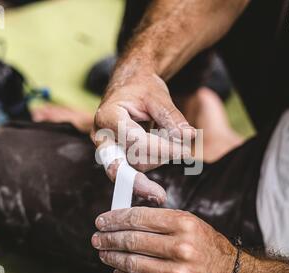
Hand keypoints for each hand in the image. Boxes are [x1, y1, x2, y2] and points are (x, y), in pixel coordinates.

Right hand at [91, 67, 195, 204]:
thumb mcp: (158, 96)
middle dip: (152, 169)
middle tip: (178, 167)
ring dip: (158, 159)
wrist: (128, 87)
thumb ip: (171, 116)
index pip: (134, 141)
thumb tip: (187, 137)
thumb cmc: (141, 89)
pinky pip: (134, 169)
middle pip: (125, 164)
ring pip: (134, 168)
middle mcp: (101, 137)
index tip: (184, 152)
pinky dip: (154, 162)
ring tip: (174, 141)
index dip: (160, 149)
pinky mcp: (116, 158)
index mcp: (107, 117)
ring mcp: (107, 150)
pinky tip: (169, 154)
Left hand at [91, 207, 238, 272]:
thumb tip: (127, 219)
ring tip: (104, 253)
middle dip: (109, 238)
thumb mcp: (190, 224)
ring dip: (112, 257)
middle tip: (98, 238)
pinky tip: (118, 272)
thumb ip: (161, 219)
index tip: (103, 221)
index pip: (139, 218)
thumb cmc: (207, 247)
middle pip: (132, 240)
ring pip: (132, 263)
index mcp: (184, 224)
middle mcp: (181, 248)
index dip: (115, 218)